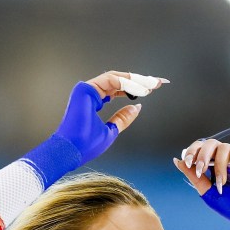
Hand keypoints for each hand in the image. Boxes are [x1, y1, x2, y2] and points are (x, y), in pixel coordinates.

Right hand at [54, 71, 168, 164]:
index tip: (153, 89)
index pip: (118, 90)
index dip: (136, 89)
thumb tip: (137, 108)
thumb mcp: (111, 131)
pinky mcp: (86, 88)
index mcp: (94, 102)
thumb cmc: (86, 145)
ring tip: (152, 85)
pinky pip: (111, 80)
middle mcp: (90, 94)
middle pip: (119, 82)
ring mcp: (87, 90)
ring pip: (116, 79)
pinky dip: (127, 83)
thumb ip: (122, 118)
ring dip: (136, 81)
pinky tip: (140, 90)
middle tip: (157, 82)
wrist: (71, 150)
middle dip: (140, 81)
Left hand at [173, 138, 229, 229]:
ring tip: (224, 183)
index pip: (200, 150)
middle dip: (202, 155)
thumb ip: (195, 178)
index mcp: (213, 168)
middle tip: (201, 170)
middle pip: (211, 144)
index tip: (188, 163)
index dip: (193, 151)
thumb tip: (177, 161)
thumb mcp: (210, 194)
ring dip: (220, 164)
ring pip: (225, 147)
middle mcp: (226, 160)